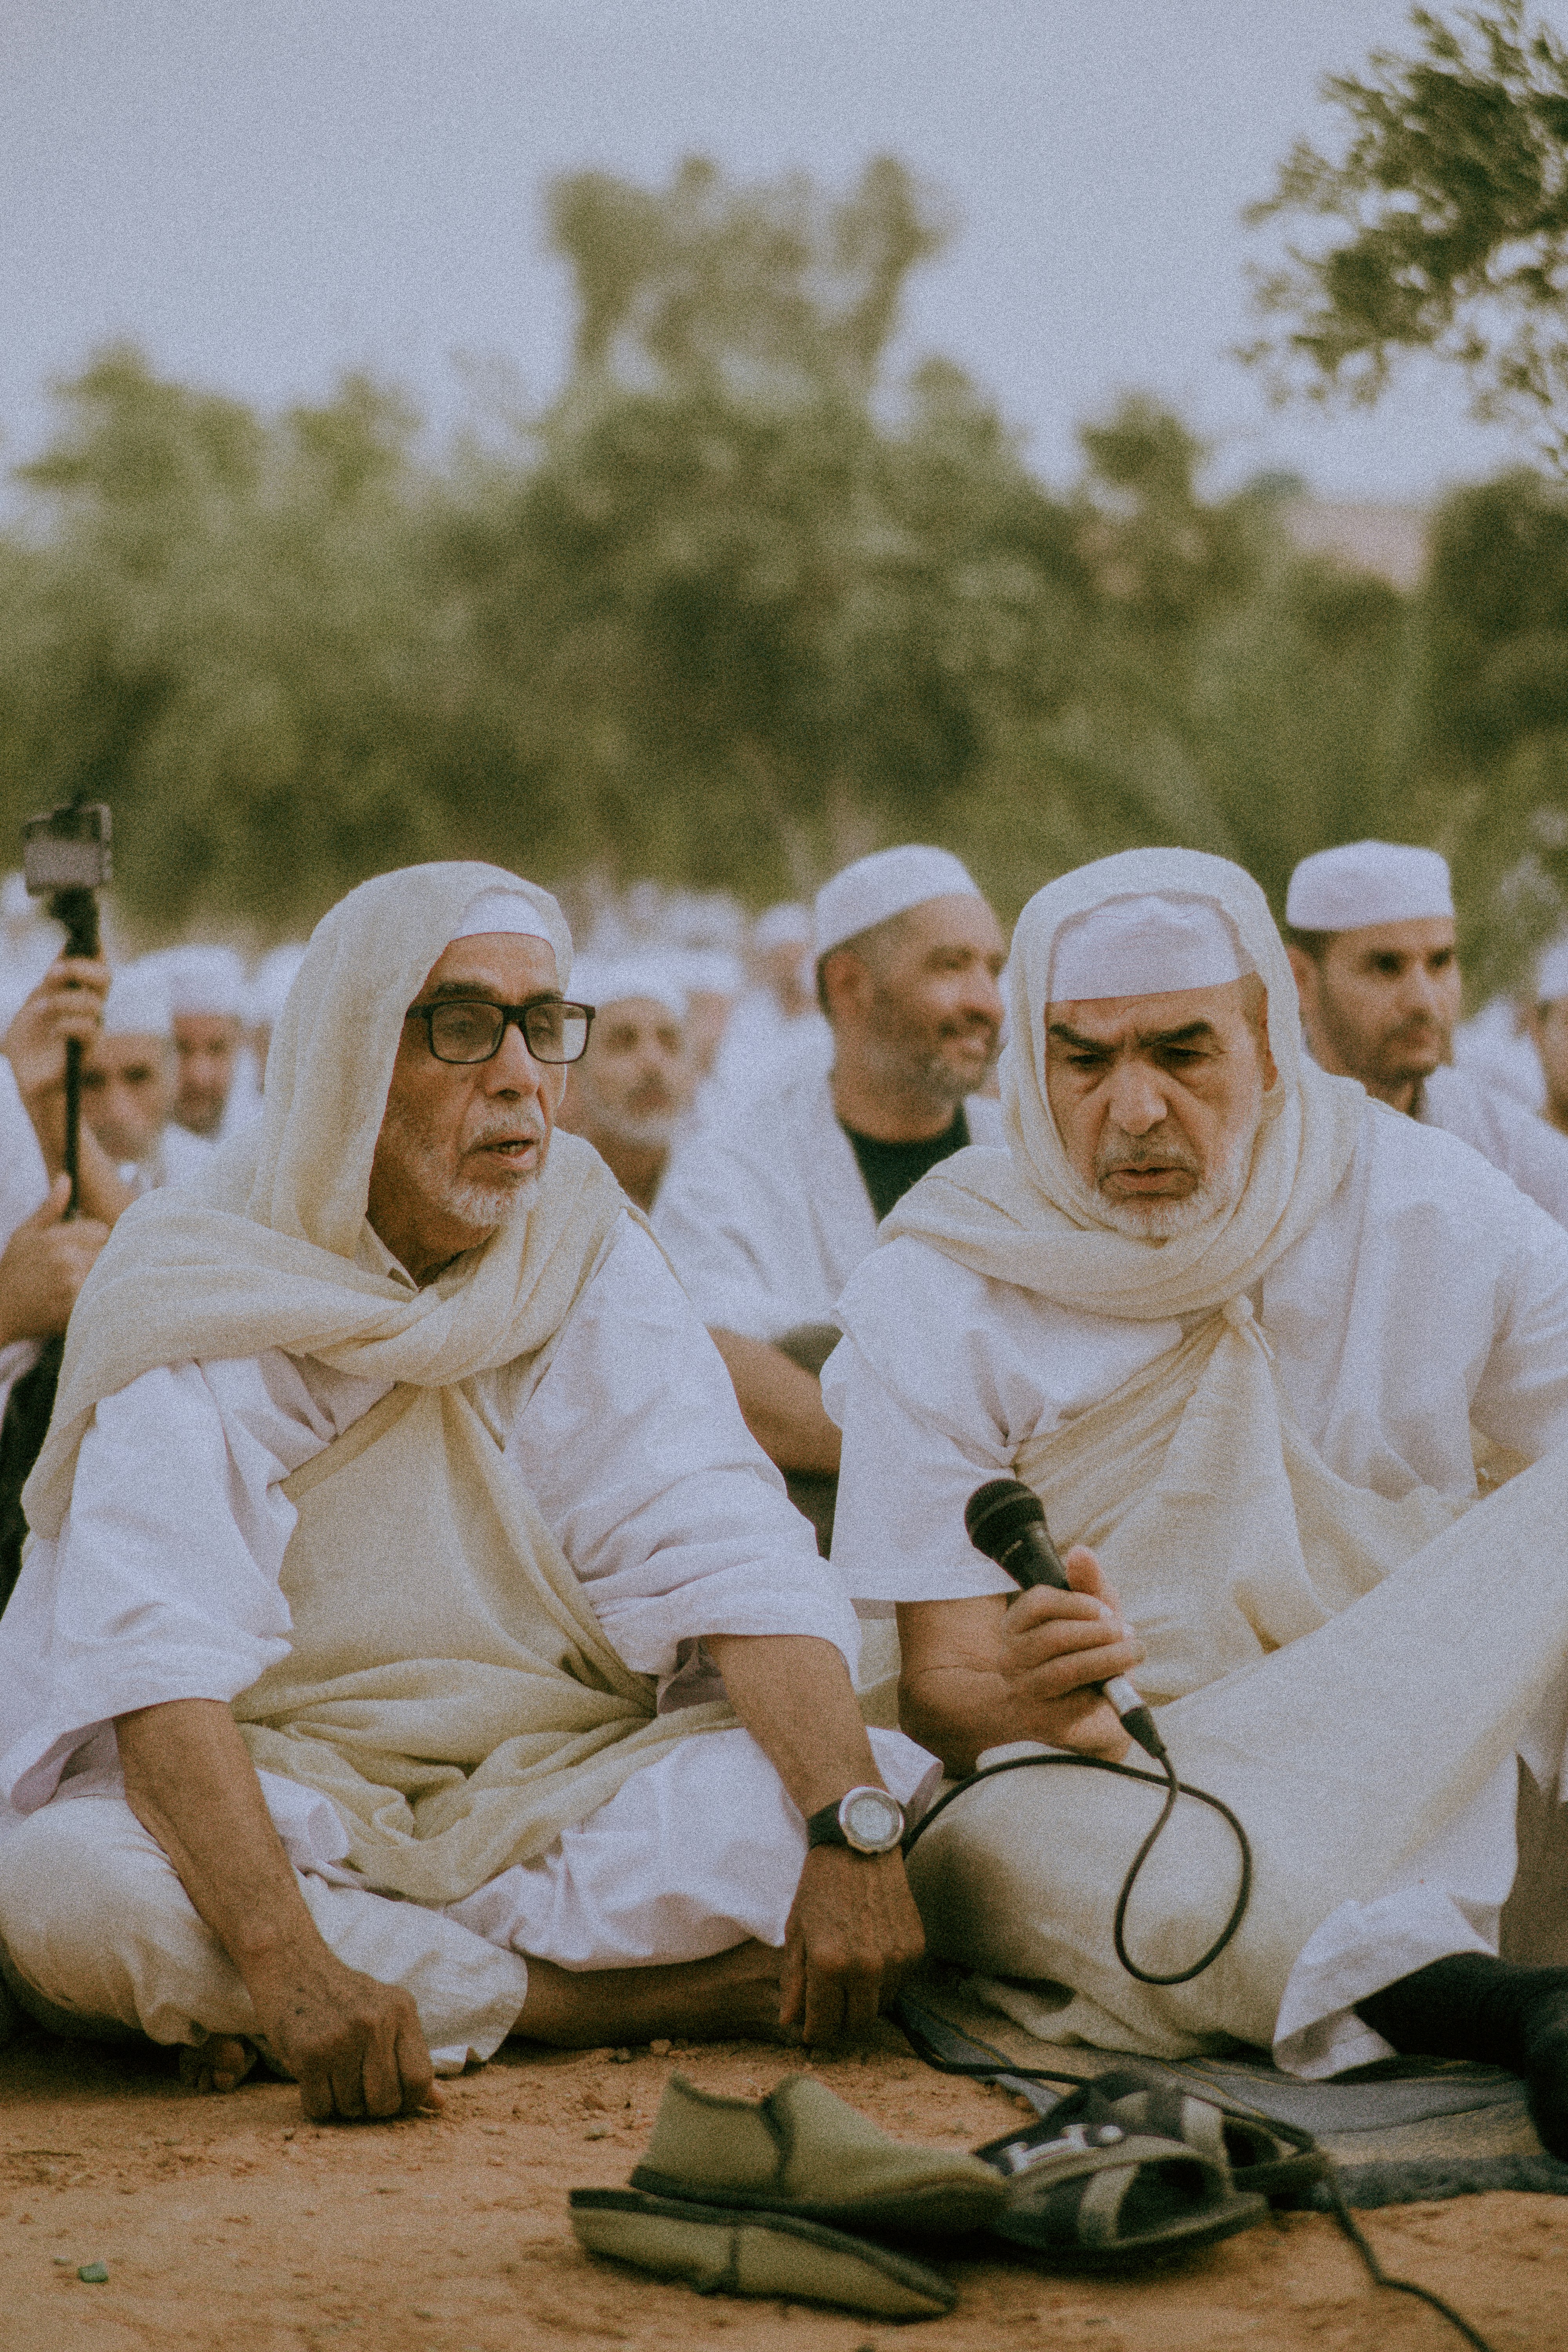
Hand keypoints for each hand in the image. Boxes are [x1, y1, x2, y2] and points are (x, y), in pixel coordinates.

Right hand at [0, 1174, 108, 1344]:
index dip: (97, 1239)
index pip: (101, 1230)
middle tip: (86, 1268)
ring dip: (100, 1277)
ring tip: (84, 1283)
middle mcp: (66, 1258)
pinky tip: (85, 1300)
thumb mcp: (25, 1234)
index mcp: (55, 1238)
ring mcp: (72, 1284)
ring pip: (107, 1273)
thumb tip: (65, 1177)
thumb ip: (50, 1207)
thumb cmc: (13, 1270)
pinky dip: (97, 1297)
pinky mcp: (75, 1307)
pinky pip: (101, 1295)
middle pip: (108, 1251)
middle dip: (100, 1258)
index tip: (88, 1248)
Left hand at [3, 957, 110, 1112]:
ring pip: (93, 1003)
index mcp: (80, 991)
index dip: (93, 947)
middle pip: (105, 977)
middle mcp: (91, 1007)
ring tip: (38, 1009)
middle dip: (80, 968)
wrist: (24, 1074)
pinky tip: (53, 1031)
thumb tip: (69, 943)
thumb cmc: (30, 1038)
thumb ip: (54, 978)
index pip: (96, 963)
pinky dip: (68, 1024)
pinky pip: (89, 1029)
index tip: (80, 936)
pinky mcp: (89, 1050)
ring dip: (62, 1001)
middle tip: (53, 971)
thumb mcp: (37, 999)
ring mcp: (92, 1028)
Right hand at [245, 1940, 441, 2121]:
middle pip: (386, 2101)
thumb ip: (411, 2058)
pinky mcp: (309, 2052)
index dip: (407, 2101)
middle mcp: (376, 2022)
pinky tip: (313, 2076)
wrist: (291, 1967)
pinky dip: (317, 2103)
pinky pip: (320, 2107)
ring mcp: (342, 2037)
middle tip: (356, 2086)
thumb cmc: (344, 1998)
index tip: (391, 2097)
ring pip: (351, 2107)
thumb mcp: (386, 2015)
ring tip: (333, 2073)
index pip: (419, 2079)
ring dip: (341, 2103)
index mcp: (402, 2011)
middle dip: (371, 2107)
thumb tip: (440, 2104)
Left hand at [778, 1843, 924, 2045]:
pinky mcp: (915, 1949)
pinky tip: (871, 1958)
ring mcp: (895, 1959)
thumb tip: (790, 2021)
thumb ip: (794, 1981)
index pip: (824, 2026)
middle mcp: (865, 1968)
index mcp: (829, 1965)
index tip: (812, 2033)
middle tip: (831, 2008)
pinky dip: (885, 1980)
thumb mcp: (798, 1933)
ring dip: (865, 2000)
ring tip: (850, 1977)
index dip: (816, 2035)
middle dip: (841, 2022)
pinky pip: (899, 1983)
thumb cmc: (820, 1888)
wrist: (859, 1847)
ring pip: (881, 2006)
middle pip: (857, 2023)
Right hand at [996, 1545, 1145, 1761]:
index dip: (1078, 1602)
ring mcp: (1024, 1692)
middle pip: (1055, 1636)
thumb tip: (1080, 1552)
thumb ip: (1088, 1584)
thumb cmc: (1089, 1657)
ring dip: (1109, 1657)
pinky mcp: (1043, 1721)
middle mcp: (1010, 1658)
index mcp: (1016, 1627)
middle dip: (1100, 1632)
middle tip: (1127, 1633)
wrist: (1095, 1715)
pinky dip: (1104, 1687)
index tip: (1107, 1610)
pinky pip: (1077, 1700)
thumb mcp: (1094, 1615)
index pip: (1038, 1603)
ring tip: (1133, 1653)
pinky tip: (1117, 1683)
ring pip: (1066, 1668)